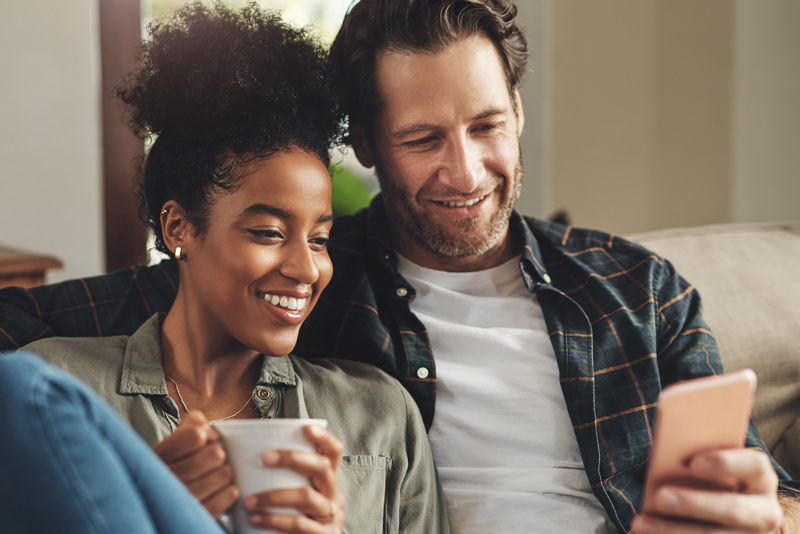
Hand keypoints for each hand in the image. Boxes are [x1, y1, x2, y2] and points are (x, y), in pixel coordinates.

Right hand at [151, 411, 238, 517]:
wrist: (155, 503)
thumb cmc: (170, 467)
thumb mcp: (171, 443)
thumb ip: (191, 426)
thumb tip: (212, 431)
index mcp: (157, 457)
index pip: (195, 436)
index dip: (204, 435)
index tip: (201, 441)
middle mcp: (167, 479)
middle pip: (215, 455)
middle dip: (216, 455)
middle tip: (209, 461)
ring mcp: (182, 500)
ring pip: (224, 475)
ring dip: (222, 473)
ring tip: (211, 477)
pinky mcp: (197, 515)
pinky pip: (228, 496)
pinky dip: (228, 491)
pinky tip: (218, 490)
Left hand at [242, 424, 344, 532]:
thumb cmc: (297, 519)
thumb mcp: (298, 497)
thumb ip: (285, 478)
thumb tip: (248, 451)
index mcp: (327, 481)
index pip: (334, 453)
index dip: (324, 438)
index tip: (307, 427)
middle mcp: (333, 495)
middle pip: (322, 467)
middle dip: (294, 458)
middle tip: (266, 458)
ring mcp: (331, 516)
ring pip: (306, 496)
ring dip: (274, 496)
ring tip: (249, 500)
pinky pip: (299, 524)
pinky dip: (274, 520)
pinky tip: (255, 519)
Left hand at [632, 448, 783, 532]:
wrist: (725, 511)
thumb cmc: (712, 479)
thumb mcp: (711, 467)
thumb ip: (696, 460)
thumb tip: (667, 455)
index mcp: (760, 479)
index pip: (755, 466)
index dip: (725, 463)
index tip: (692, 463)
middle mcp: (764, 512)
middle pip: (734, 509)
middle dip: (694, 504)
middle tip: (659, 497)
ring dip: (673, 530)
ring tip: (640, 523)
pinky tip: (646, 533)